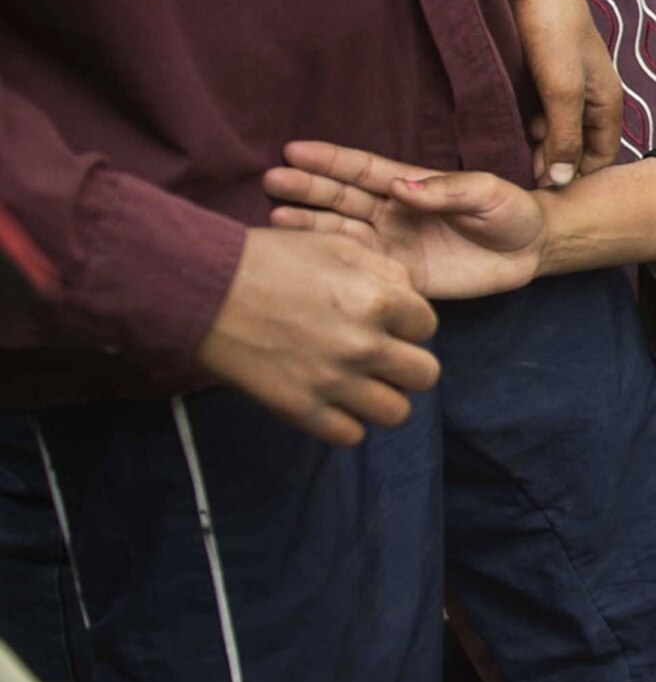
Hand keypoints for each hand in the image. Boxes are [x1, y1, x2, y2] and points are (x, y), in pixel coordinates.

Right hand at [195, 227, 440, 445]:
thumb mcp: (333, 245)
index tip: (384, 321)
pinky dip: (347, 422)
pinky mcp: (300, 410)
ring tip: (358, 382)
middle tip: (378, 355)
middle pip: (425, 375)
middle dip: (407, 364)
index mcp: (378, 300)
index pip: (428, 326)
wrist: (200, 288)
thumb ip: (384, 269)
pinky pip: (351, 435)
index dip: (408, 323)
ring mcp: (332, 382)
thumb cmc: (267, 260)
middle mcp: (363, 345)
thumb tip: (410, 294)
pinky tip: (331, 400)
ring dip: (382, 397)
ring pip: (396, 412)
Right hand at [264, 144, 550, 301]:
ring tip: (276, 221)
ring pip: (342, 234)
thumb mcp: (487, 193)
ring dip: (311, 226)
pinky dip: (336, 267)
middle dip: (307, 189)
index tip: (293, 151)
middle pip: (341, 198)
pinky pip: (363, 272)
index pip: (361, 170)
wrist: (532, 251)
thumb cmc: (511, 211)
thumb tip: (401, 188)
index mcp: (411, 185)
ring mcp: (393, 245)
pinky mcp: (401, 277)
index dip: (329, 161)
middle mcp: (393, 213)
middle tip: (272, 181)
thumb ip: (448, 190)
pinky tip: (308, 263)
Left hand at [509, 0, 625, 186]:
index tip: (544, 193)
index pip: (601, 158)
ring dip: (534, 146)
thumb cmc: (554, 30)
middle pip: (576, 148)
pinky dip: (521, 127)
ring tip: (507, 157)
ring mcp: (564, 89)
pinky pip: (535, 114)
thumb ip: (565, 137)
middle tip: (519, 178)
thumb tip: (562, 180)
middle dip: (552, 165)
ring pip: (553, 133)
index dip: (577, 178)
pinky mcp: (540, 78)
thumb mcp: (561, 90)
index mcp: (607, 104)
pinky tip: (500, 131)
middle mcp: (588, 100)